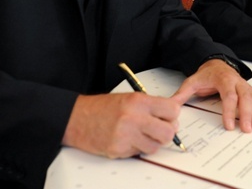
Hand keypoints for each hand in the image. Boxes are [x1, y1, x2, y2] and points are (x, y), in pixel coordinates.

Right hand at [62, 93, 180, 157]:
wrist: (76, 118)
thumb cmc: (102, 107)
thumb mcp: (129, 98)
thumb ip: (152, 105)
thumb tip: (174, 111)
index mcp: (138, 101)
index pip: (172, 110)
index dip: (172, 116)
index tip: (168, 117)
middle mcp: (134, 117)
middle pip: (168, 132)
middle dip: (166, 133)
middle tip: (158, 129)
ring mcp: (126, 135)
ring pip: (155, 147)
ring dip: (151, 143)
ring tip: (140, 135)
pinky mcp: (119, 150)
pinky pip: (139, 153)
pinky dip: (136, 149)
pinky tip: (127, 140)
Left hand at [171, 59, 251, 131]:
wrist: (216, 63)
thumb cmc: (205, 75)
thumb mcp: (192, 81)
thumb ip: (182, 94)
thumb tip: (172, 106)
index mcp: (223, 79)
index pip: (228, 96)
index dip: (229, 111)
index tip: (228, 125)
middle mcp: (237, 82)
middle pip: (244, 99)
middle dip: (246, 115)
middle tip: (246, 130)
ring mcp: (246, 86)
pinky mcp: (251, 90)